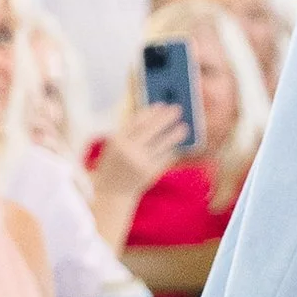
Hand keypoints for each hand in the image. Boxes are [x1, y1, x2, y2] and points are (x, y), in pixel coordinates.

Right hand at [91, 103, 188, 241]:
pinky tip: (178, 144)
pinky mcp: (150, 173)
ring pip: (162, 144)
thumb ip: (131, 132)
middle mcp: (128, 150)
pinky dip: (172, 149)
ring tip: (184, 127)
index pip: (136, 121)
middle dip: (165, 118)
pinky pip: (165, 157)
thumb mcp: (116, 146)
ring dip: (175, 134)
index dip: (151, 111)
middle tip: (178, 109)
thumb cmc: (115, 164)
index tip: (162, 105)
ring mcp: (139, 162)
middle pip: (151, 129)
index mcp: (117, 140)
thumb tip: (154, 116)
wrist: (112, 192)